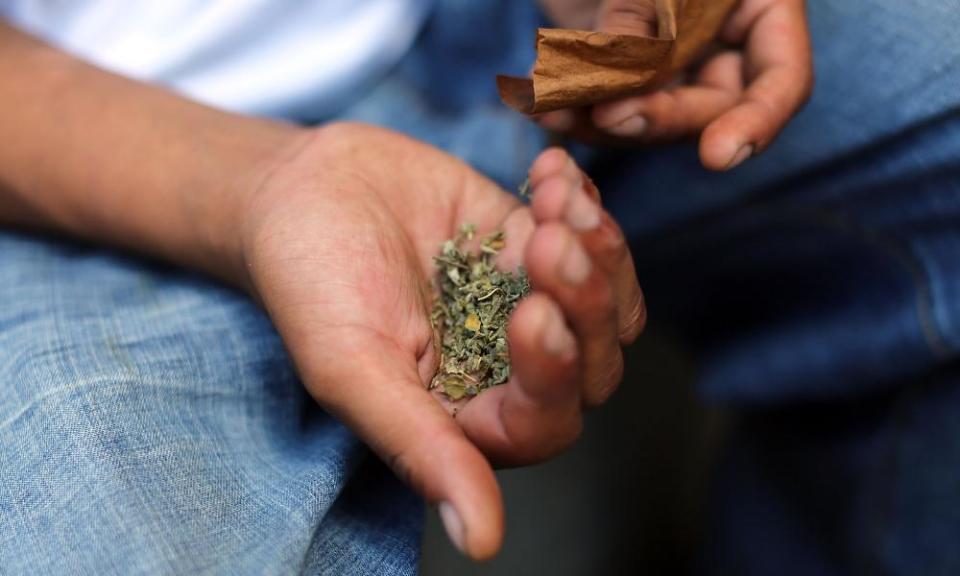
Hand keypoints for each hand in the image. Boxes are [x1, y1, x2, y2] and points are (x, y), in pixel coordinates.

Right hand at [237, 123, 644, 559]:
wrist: (301, 190)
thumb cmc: (310, 284)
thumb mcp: (352, 368)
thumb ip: (419, 447)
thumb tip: (483, 544)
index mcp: (468, 415)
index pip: (544, 423)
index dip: (554, 373)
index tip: (531, 312)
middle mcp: (509, 367)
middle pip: (595, 360)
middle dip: (584, 299)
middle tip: (546, 241)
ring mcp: (529, 300)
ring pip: (609, 298)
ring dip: (598, 249)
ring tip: (554, 200)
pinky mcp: (533, 241)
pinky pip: (590, 233)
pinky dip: (582, 201)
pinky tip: (549, 171)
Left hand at [537, 0, 813, 170]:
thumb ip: (639, 23)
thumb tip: (618, 95)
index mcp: (763, 7)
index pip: (782, 81)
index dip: (755, 124)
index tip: (716, 157)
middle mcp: (726, 41)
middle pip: (708, 108)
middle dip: (654, 116)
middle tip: (606, 114)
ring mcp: (675, 59)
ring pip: (652, 116)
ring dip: (601, 122)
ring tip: (553, 112)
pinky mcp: (625, 70)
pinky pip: (609, 104)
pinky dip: (575, 108)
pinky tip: (540, 105)